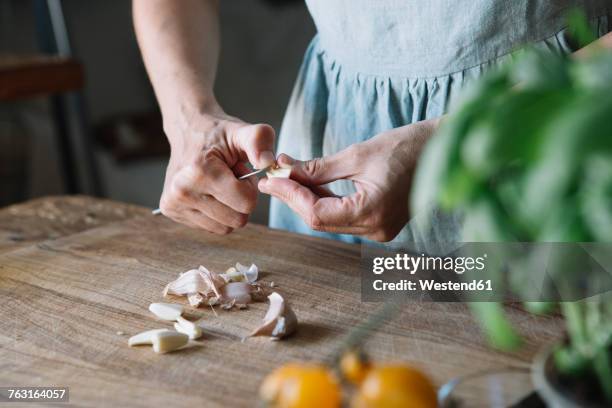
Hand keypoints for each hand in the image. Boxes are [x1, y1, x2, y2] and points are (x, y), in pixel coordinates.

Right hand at [160, 107, 275, 233]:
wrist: (187, 130)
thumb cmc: (218, 134)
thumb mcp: (242, 131)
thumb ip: (260, 141)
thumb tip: (269, 163)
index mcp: (200, 172)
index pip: (246, 203)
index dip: (250, 187)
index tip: (240, 171)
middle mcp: (181, 191)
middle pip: (237, 219)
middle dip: (241, 200)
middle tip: (230, 178)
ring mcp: (174, 204)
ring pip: (225, 228)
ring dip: (229, 208)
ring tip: (220, 184)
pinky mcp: (170, 211)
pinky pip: (211, 227)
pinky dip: (217, 213)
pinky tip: (209, 192)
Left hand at [258, 120, 437, 241]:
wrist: (443, 149)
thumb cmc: (407, 146)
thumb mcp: (358, 154)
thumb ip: (319, 168)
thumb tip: (285, 171)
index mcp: (371, 213)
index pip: (316, 214)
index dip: (289, 196)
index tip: (270, 178)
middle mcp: (375, 229)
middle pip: (320, 220)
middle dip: (294, 197)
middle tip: (273, 175)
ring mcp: (379, 229)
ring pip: (330, 220)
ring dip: (307, 199)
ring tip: (287, 176)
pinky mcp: (380, 223)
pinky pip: (343, 217)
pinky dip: (325, 201)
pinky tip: (310, 184)